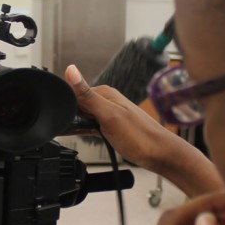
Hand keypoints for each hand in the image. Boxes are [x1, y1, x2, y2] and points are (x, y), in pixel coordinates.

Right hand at [64, 64, 180, 170]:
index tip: (64, 117)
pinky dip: (84, 131)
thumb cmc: (139, 136)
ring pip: (83, 117)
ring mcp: (109, 114)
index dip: (66, 105)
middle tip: (77, 130)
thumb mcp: (109, 115)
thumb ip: (88, 95)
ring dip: (78, 125)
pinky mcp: (110, 126)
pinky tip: (84, 136)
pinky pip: (90, 126)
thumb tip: (71, 70)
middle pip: (78, 105)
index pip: (74, 93)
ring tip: (84, 134)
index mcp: (104, 93)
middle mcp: (107, 101)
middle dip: (71, 116)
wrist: (160, 155)